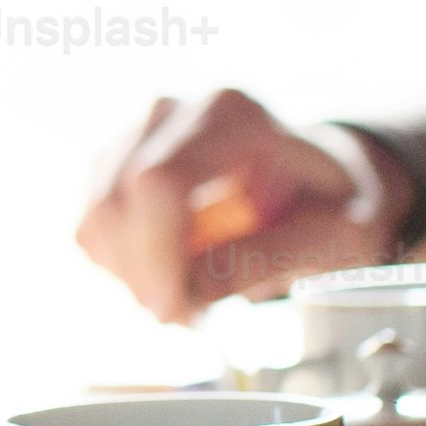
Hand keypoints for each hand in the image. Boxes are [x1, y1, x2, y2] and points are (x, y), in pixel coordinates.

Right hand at [73, 92, 398, 323]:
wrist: (320, 175)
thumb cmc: (333, 201)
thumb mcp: (333, 235)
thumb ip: (268, 258)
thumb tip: (191, 291)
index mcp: (233, 116)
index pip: (158, 182)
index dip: (156, 255)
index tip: (179, 309)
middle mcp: (175, 109)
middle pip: (115, 199)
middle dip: (142, 276)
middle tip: (188, 315)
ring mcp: (138, 130)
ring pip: (95, 215)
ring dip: (129, 275)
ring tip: (185, 295)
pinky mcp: (115, 158)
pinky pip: (91, 224)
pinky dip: (120, 264)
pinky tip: (167, 273)